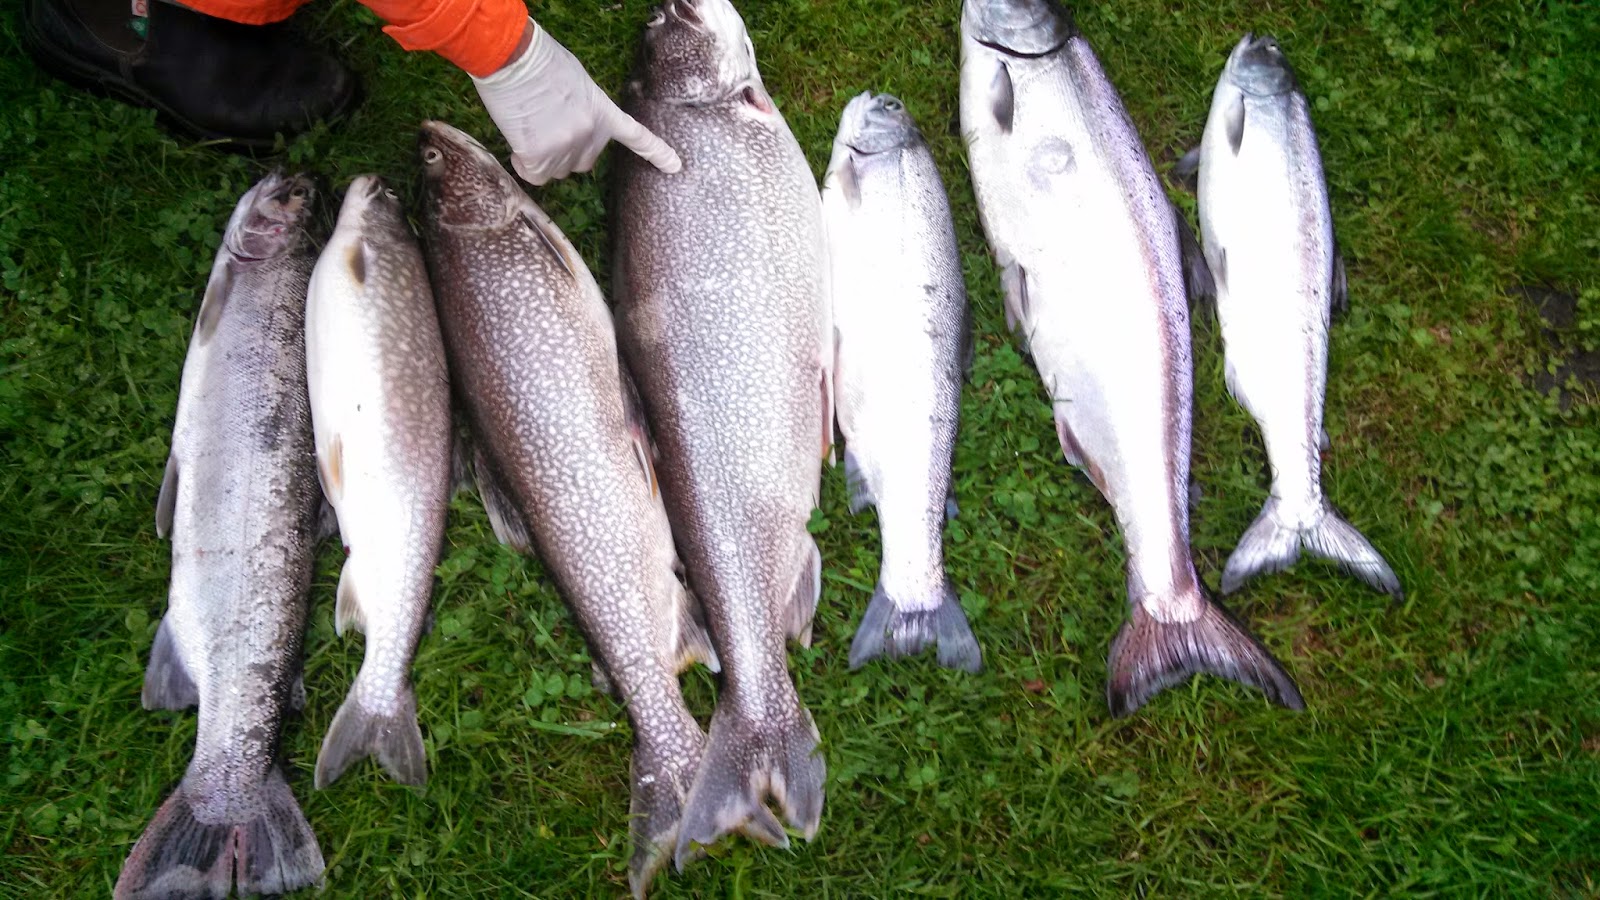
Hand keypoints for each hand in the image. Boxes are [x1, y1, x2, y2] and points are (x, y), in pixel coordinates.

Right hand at [472, 19, 680, 184]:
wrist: (514, 59)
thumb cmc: (540, 62)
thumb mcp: (577, 83)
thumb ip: (583, 110)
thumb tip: (569, 127)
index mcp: (603, 112)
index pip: (636, 136)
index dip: (655, 153)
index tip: (675, 167)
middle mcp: (590, 135)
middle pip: (583, 162)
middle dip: (567, 151)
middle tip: (547, 125)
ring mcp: (567, 148)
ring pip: (557, 171)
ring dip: (544, 157)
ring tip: (531, 126)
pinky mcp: (540, 158)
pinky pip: (535, 175)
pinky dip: (525, 164)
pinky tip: (520, 140)